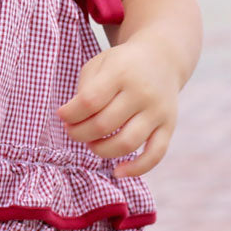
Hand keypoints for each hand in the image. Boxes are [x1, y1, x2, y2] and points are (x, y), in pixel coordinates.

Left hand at [55, 38, 181, 178]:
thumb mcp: (100, 64)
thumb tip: (71, 120)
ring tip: (90, 143)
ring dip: (101, 150)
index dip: (70, 114)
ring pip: (127, 143)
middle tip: (72, 131)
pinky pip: (155, 155)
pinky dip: (136, 169)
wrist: (162, 59)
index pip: (89, 101)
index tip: (62, 116)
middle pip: (104, 124)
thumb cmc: (121, 65)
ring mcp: (157, 111)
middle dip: (80, 133)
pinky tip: (118, 171)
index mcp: (120, 73)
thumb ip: (85, 89)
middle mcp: (141, 93)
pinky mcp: (169, 126)